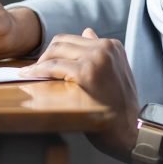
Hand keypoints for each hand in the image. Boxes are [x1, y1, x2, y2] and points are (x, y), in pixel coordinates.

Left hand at [20, 28, 138, 160]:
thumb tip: (86, 31)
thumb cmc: (120, 106)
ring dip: (40, 62)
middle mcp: (104, 47)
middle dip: (46, 55)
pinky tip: (31, 75)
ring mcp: (96, 58)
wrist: (132, 131)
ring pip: (56, 52)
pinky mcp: (86, 73)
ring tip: (31, 72)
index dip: (56, 51)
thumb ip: (101, 52)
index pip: (73, 39)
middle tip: (35, 68)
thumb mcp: (116, 72)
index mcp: (112, 45)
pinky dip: (39, 71)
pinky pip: (54, 67)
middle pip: (62, 42)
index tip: (45, 61)